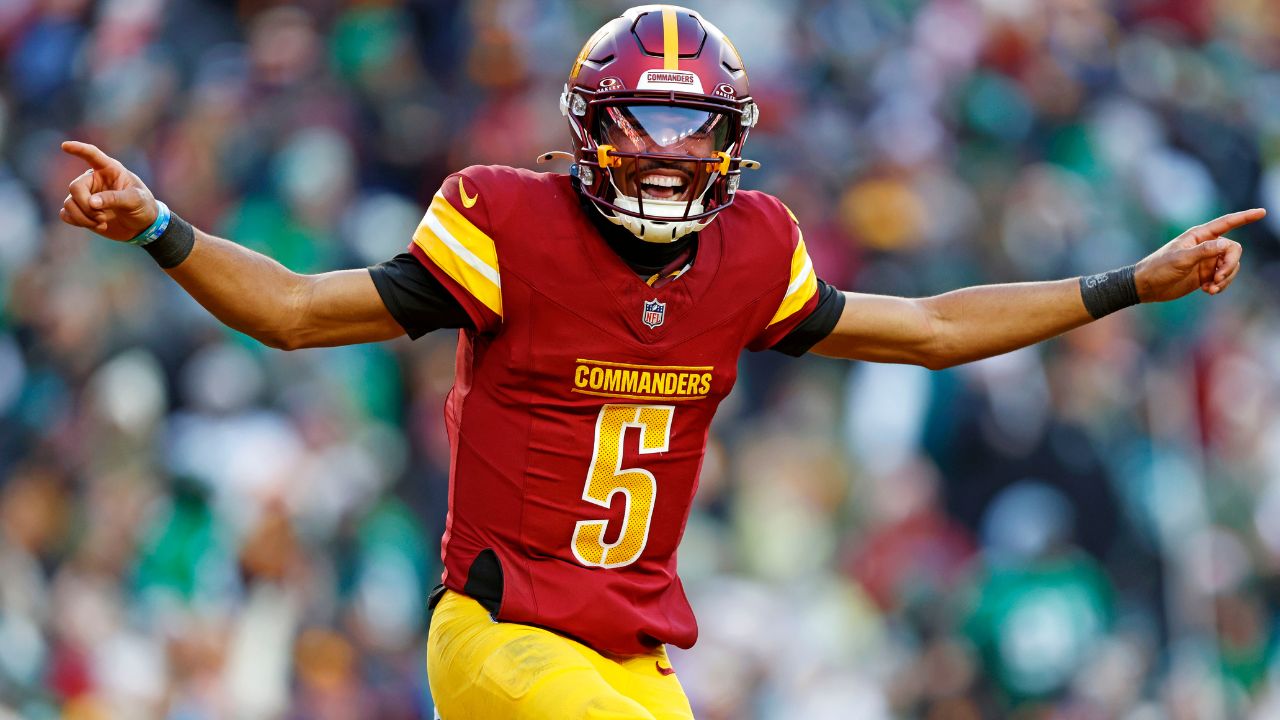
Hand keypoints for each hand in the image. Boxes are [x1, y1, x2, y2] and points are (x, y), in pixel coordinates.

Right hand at [58, 141, 158, 241]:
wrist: (142, 226)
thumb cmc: (143, 206)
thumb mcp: (135, 200)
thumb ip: (114, 199)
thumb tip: (91, 202)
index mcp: (110, 170)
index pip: (92, 155)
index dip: (79, 149)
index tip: (65, 146)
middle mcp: (94, 180)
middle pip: (75, 187)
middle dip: (86, 205)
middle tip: (102, 217)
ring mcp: (86, 196)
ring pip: (69, 203)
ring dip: (83, 217)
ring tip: (102, 222)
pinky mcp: (81, 211)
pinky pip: (65, 214)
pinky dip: (78, 222)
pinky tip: (96, 226)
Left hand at [1134, 208, 1266, 302]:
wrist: (1147, 287)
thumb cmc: (1159, 268)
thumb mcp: (1181, 259)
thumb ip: (1204, 251)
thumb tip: (1226, 244)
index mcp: (1199, 235)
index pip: (1226, 223)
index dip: (1245, 217)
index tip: (1262, 212)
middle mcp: (1206, 246)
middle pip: (1234, 250)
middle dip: (1230, 265)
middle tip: (1218, 278)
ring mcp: (1206, 261)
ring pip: (1231, 266)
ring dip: (1226, 278)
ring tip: (1211, 288)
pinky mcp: (1205, 275)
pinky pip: (1224, 278)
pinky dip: (1221, 285)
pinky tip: (1208, 291)